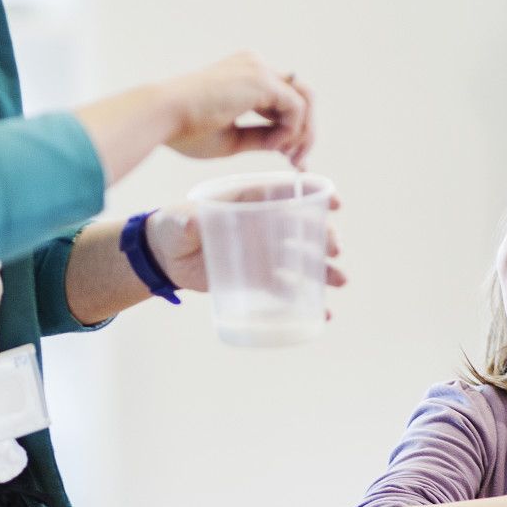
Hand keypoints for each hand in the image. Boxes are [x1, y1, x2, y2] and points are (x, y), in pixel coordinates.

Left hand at [145, 198, 347, 306]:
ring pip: (301, 258)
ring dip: (323, 269)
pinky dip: (305, 299)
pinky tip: (323, 312)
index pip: (286, 194)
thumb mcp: (178, 221)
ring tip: (340, 280)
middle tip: (335, 249)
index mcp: (248, 201)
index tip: (335, 201)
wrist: (166, 258)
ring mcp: (263, 251)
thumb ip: (187, 221)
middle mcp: (262, 224)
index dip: (312, 195)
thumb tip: (192, 221)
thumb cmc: (173, 228)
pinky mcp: (258, 277)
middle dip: (323, 235)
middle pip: (301, 227)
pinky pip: (287, 288)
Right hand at [160, 52, 314, 164]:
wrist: (163, 115)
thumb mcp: (232, 139)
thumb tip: (285, 145)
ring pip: (304, 98)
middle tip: (297, 162)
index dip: (291, 130)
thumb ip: (260, 137)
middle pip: (299, 96)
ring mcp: (259, 70)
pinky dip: (292, 130)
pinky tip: (273, 146)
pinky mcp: (262, 80)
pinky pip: (297, 106)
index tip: (289, 159)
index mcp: (244, 77)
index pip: (282, 100)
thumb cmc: (185, 129)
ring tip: (289, 156)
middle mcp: (255, 67)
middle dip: (305, 131)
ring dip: (304, 131)